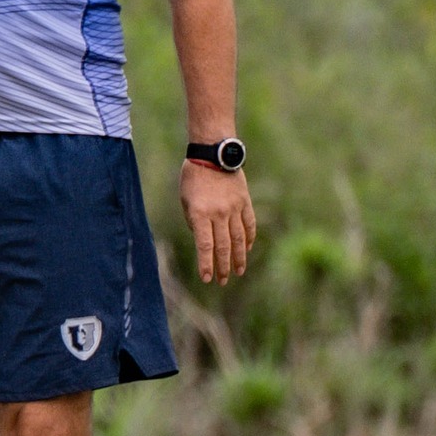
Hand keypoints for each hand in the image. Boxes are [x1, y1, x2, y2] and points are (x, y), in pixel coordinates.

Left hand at [180, 161, 255, 283]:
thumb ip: (194, 221)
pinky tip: (247, 249)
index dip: (206, 264)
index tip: (207, 279)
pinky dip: (249, 239)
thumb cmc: (193, 178)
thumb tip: (205, 241)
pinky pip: (249, 225)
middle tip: (223, 281)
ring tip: (239, 271)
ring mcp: (234, 208)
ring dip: (239, 257)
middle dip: (223, 266)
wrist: (213, 154)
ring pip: (239, 239)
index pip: (205, 246)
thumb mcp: (186, 201)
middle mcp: (219, 214)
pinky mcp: (245, 202)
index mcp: (200, 214)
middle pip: (223, 247)